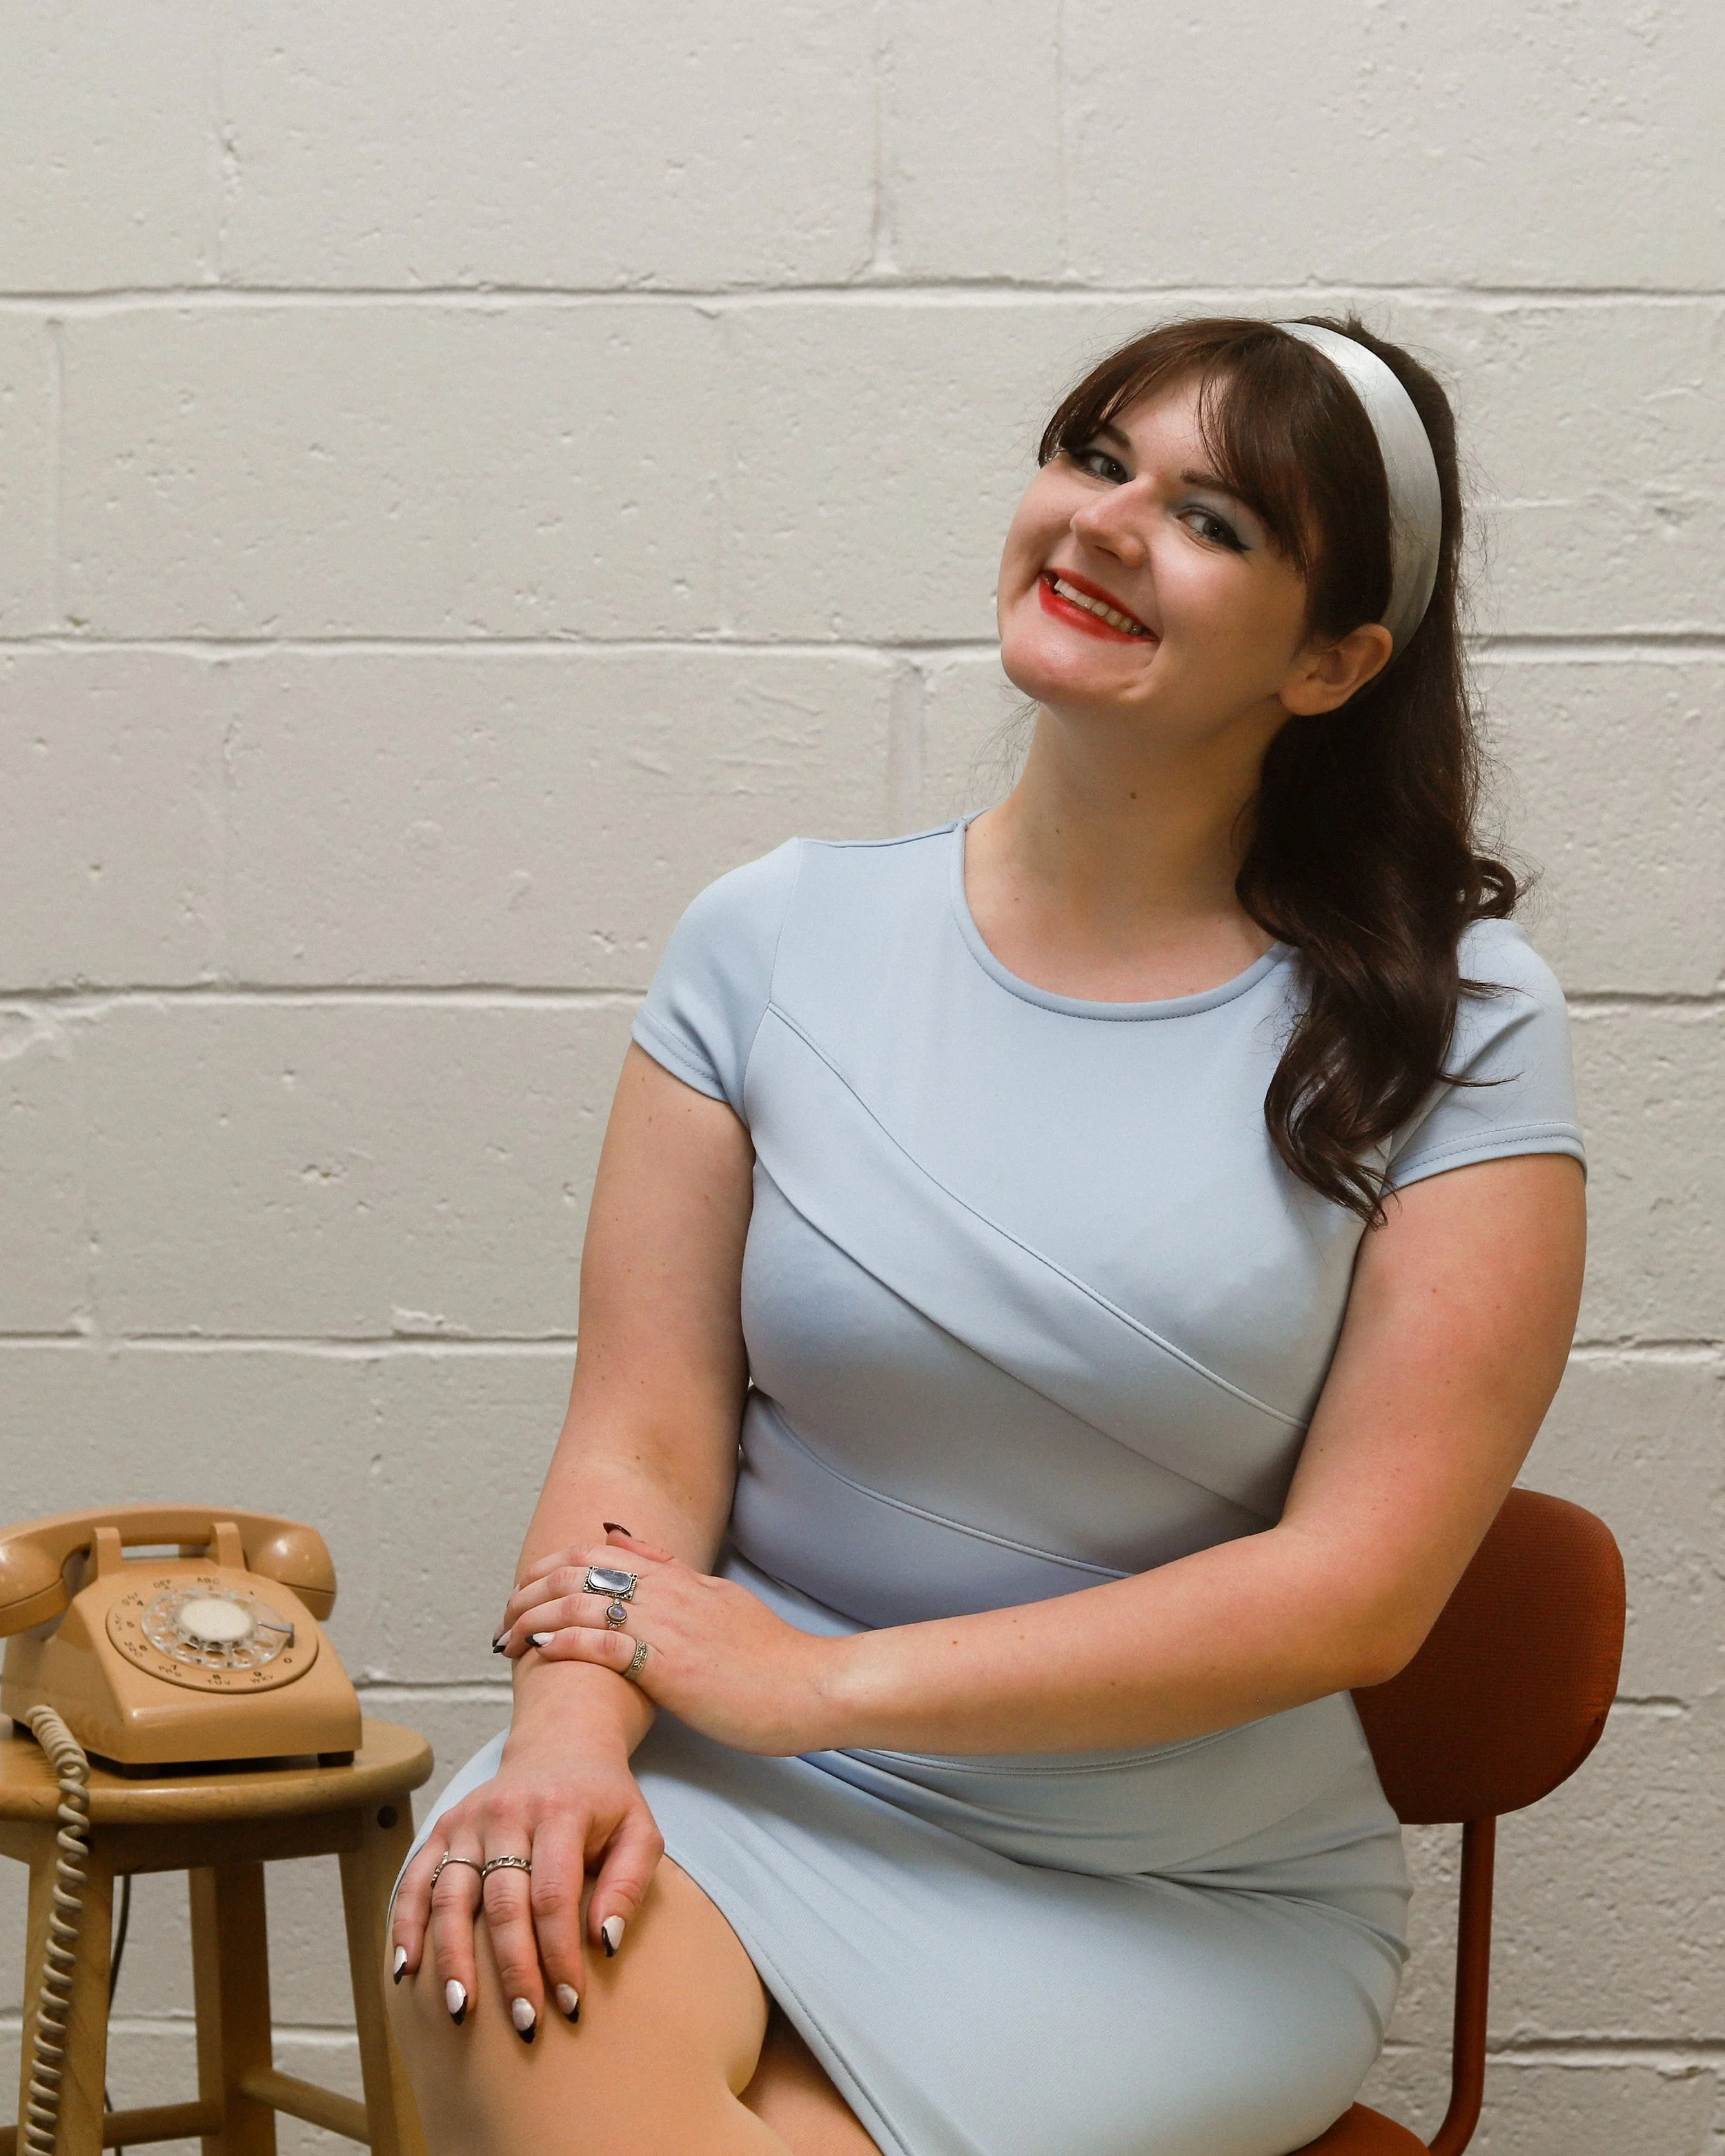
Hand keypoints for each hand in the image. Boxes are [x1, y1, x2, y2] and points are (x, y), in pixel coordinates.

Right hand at [388, 1728, 661, 2040]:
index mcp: (561, 1810)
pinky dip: (407, 1925)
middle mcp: (508, 1812)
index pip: (554, 1894)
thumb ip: (629, 1884)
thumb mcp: (639, 1830)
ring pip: (451, 1895)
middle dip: (513, 1969)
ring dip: (454, 1957)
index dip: (559, 1953)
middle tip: (524, 2023)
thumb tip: (605, 1944)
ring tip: (461, 2011)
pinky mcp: (444, 1827)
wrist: (562, 1743)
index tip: (569, 2003)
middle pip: (503, 1901)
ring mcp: (470, 1819)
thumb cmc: (605, 1800)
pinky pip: (417, 1880)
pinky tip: (407, 1970)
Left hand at [496, 1530, 843, 1755]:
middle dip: (531, 1591)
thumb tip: (621, 1539)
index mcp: (678, 1578)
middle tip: (505, 1618)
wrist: (808, 1686)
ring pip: (585, 1603)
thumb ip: (669, 1570)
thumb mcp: (718, 1597)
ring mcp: (668, 1628)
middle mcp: (668, 1594)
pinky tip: (545, 1650)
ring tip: (510, 1636)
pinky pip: (608, 1645)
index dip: (551, 1565)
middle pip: (580, 1572)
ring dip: (537, 1618)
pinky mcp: (671, 1667)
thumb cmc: (769, 1656)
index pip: (598, 1553)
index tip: (526, 1587)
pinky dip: (570, 1643)